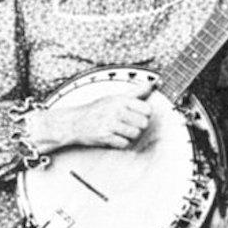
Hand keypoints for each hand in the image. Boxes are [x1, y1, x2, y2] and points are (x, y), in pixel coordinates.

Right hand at [25, 81, 152, 151]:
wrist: (74, 122)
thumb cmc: (97, 109)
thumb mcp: (115, 97)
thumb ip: (136, 92)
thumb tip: (153, 83)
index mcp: (120, 99)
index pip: (147, 109)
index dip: (145, 114)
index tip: (138, 115)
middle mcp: (116, 110)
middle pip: (143, 123)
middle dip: (138, 126)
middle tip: (128, 124)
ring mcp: (110, 123)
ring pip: (135, 134)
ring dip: (130, 135)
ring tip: (121, 131)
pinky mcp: (105, 136)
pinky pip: (124, 143)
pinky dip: (120, 143)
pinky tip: (114, 137)